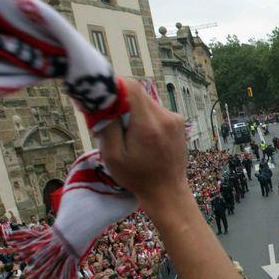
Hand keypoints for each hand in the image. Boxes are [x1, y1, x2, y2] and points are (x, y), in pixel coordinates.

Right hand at [98, 78, 189, 208]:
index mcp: (148, 125)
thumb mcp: (112, 155)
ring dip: (132, 110)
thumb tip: (100, 98)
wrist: (167, 191)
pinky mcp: (178, 122)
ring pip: (146, 101)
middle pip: (137, 93)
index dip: (113, 87)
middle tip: (110, 121)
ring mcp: (175, 119)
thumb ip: (107, 124)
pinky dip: (144, 117)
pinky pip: (155, 110)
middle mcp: (165, 117)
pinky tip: (142, 137)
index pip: (130, 86)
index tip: (101, 100)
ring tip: (128, 134)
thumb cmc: (136, 177)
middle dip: (120, 102)